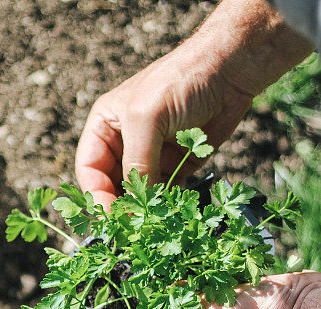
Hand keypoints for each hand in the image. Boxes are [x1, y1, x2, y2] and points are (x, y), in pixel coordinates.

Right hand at [76, 0, 312, 209]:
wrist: (230, 70)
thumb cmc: (181, 81)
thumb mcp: (146, 118)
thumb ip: (136, 163)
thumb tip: (134, 205)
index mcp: (106, 126)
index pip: (89, 170)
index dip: (96, 196)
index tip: (109, 217)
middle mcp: (125, 143)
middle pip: (112, 187)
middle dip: (120, 207)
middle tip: (130, 227)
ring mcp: (152, 156)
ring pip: (139, 194)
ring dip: (145, 210)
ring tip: (151, 224)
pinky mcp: (177, 166)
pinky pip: (166, 194)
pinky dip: (168, 206)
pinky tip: (172, 215)